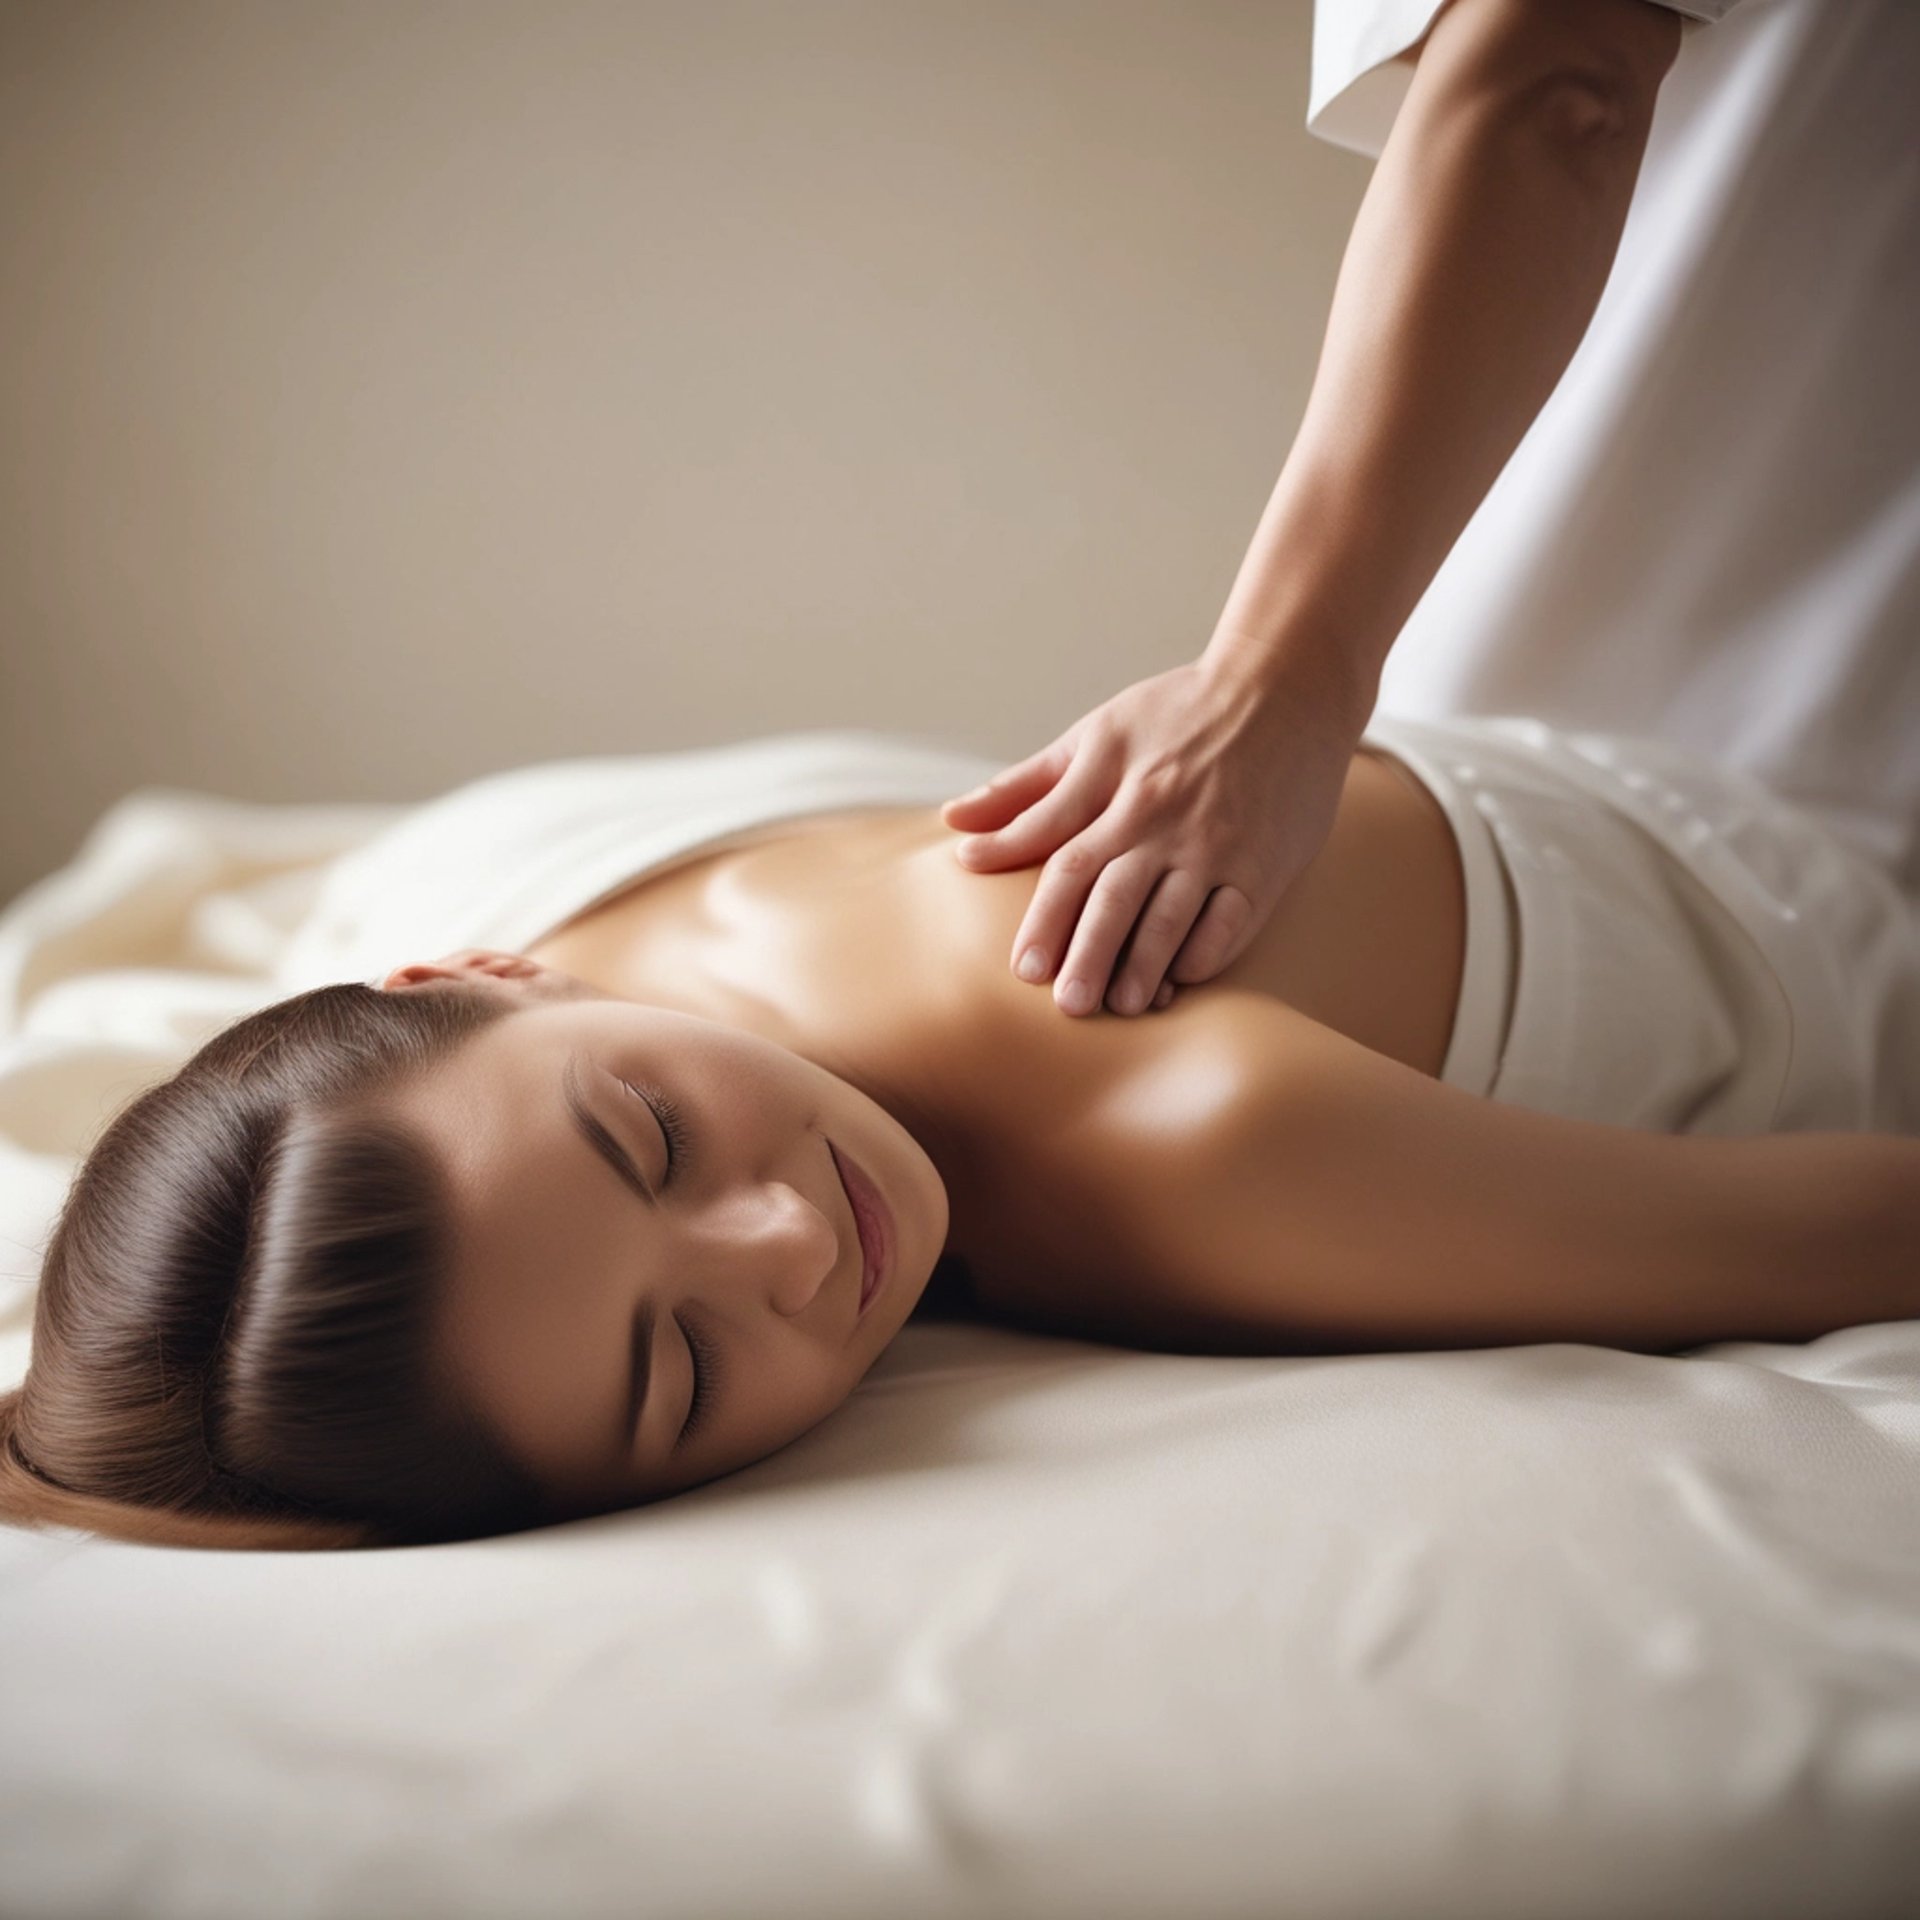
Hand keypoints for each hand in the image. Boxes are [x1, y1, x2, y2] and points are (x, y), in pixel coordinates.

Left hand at [940, 654, 1363, 1015]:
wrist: (1285, 685)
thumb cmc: (1179, 712)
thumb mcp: (1097, 734)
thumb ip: (1026, 787)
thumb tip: (955, 823)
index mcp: (1115, 786)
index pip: (1069, 860)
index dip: (1044, 917)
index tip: (1023, 969)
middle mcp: (1162, 817)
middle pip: (1115, 895)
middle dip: (1088, 952)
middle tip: (1067, 1005)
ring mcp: (1216, 842)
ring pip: (1173, 913)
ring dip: (1146, 963)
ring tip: (1122, 1006)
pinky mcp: (1265, 861)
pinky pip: (1233, 918)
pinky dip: (1208, 951)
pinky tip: (1184, 980)